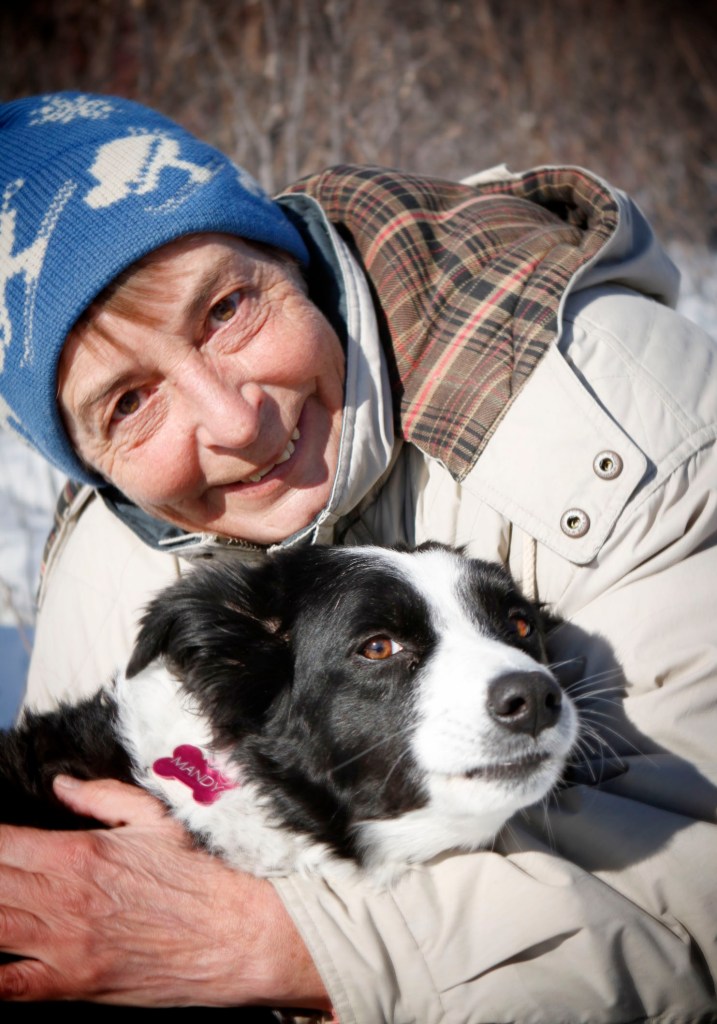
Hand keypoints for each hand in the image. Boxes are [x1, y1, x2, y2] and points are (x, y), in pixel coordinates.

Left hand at [0, 777, 330, 1008]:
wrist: (235, 934)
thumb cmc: (199, 875)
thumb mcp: (156, 819)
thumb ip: (101, 797)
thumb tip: (61, 785)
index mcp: (78, 852)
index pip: (2, 841)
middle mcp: (62, 897)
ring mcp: (62, 945)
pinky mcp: (71, 984)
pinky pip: (7, 986)